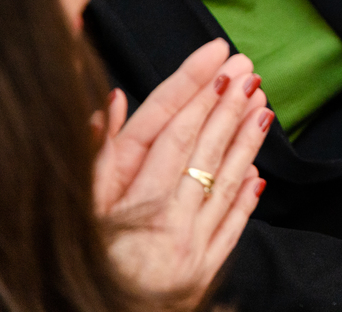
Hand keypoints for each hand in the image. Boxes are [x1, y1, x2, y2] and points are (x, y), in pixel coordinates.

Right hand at [93, 39, 270, 307]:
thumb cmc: (79, 265)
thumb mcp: (77, 211)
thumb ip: (97, 157)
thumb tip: (112, 101)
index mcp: (138, 205)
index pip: (176, 137)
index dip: (200, 97)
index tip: (221, 66)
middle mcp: (171, 224)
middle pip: (207, 153)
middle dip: (230, 108)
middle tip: (250, 71)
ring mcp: (192, 249)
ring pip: (226, 184)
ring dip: (247, 143)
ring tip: (264, 107)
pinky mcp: (202, 274)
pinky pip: (230, 228)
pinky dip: (244, 197)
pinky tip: (256, 172)